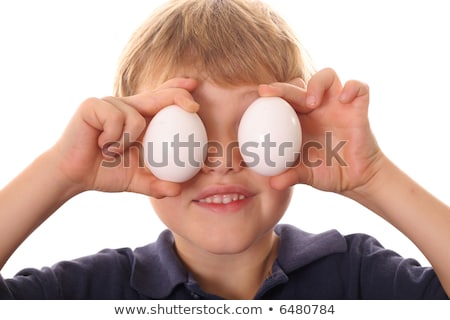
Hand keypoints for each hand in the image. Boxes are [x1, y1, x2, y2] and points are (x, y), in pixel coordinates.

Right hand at [50, 78, 198, 197]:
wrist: (73, 176)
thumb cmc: (103, 173)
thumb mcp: (135, 180)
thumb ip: (155, 184)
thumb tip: (178, 191)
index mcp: (138, 119)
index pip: (160, 98)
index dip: (177, 89)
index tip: (195, 86)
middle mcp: (126, 107)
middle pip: (156, 96)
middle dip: (177, 96)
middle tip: (194, 108)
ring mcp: (109, 104)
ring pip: (136, 117)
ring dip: (127, 141)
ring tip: (112, 151)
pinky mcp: (93, 105)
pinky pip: (116, 119)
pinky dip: (113, 139)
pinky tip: (101, 146)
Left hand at [259, 68, 382, 193]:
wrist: (356, 179)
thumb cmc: (327, 172)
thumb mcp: (306, 175)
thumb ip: (290, 176)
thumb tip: (273, 183)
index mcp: (300, 120)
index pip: (283, 99)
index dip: (270, 96)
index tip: (257, 98)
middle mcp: (318, 107)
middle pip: (299, 86)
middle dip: (283, 87)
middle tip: (269, 92)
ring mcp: (338, 105)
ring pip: (328, 76)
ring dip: (317, 83)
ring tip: (312, 102)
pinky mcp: (358, 108)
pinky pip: (359, 88)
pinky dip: (353, 87)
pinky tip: (344, 98)